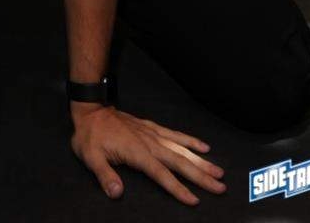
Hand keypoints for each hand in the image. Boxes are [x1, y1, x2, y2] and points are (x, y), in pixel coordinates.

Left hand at [70, 104, 225, 203]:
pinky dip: (190, 140)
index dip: (177, 188)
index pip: (161, 174)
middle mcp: (149, 143)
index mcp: (137, 152)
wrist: (91, 110)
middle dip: (200, 176)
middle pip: (179, 162)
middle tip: (220, 187)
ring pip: (182, 149)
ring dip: (201, 160)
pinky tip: (204, 146)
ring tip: (219, 171)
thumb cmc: (90, 136)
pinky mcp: (152, 127)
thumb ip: (105, 176)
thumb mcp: (91, 157)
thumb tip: (117, 193)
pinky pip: (175, 134)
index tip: (194, 200)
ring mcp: (153, 134)